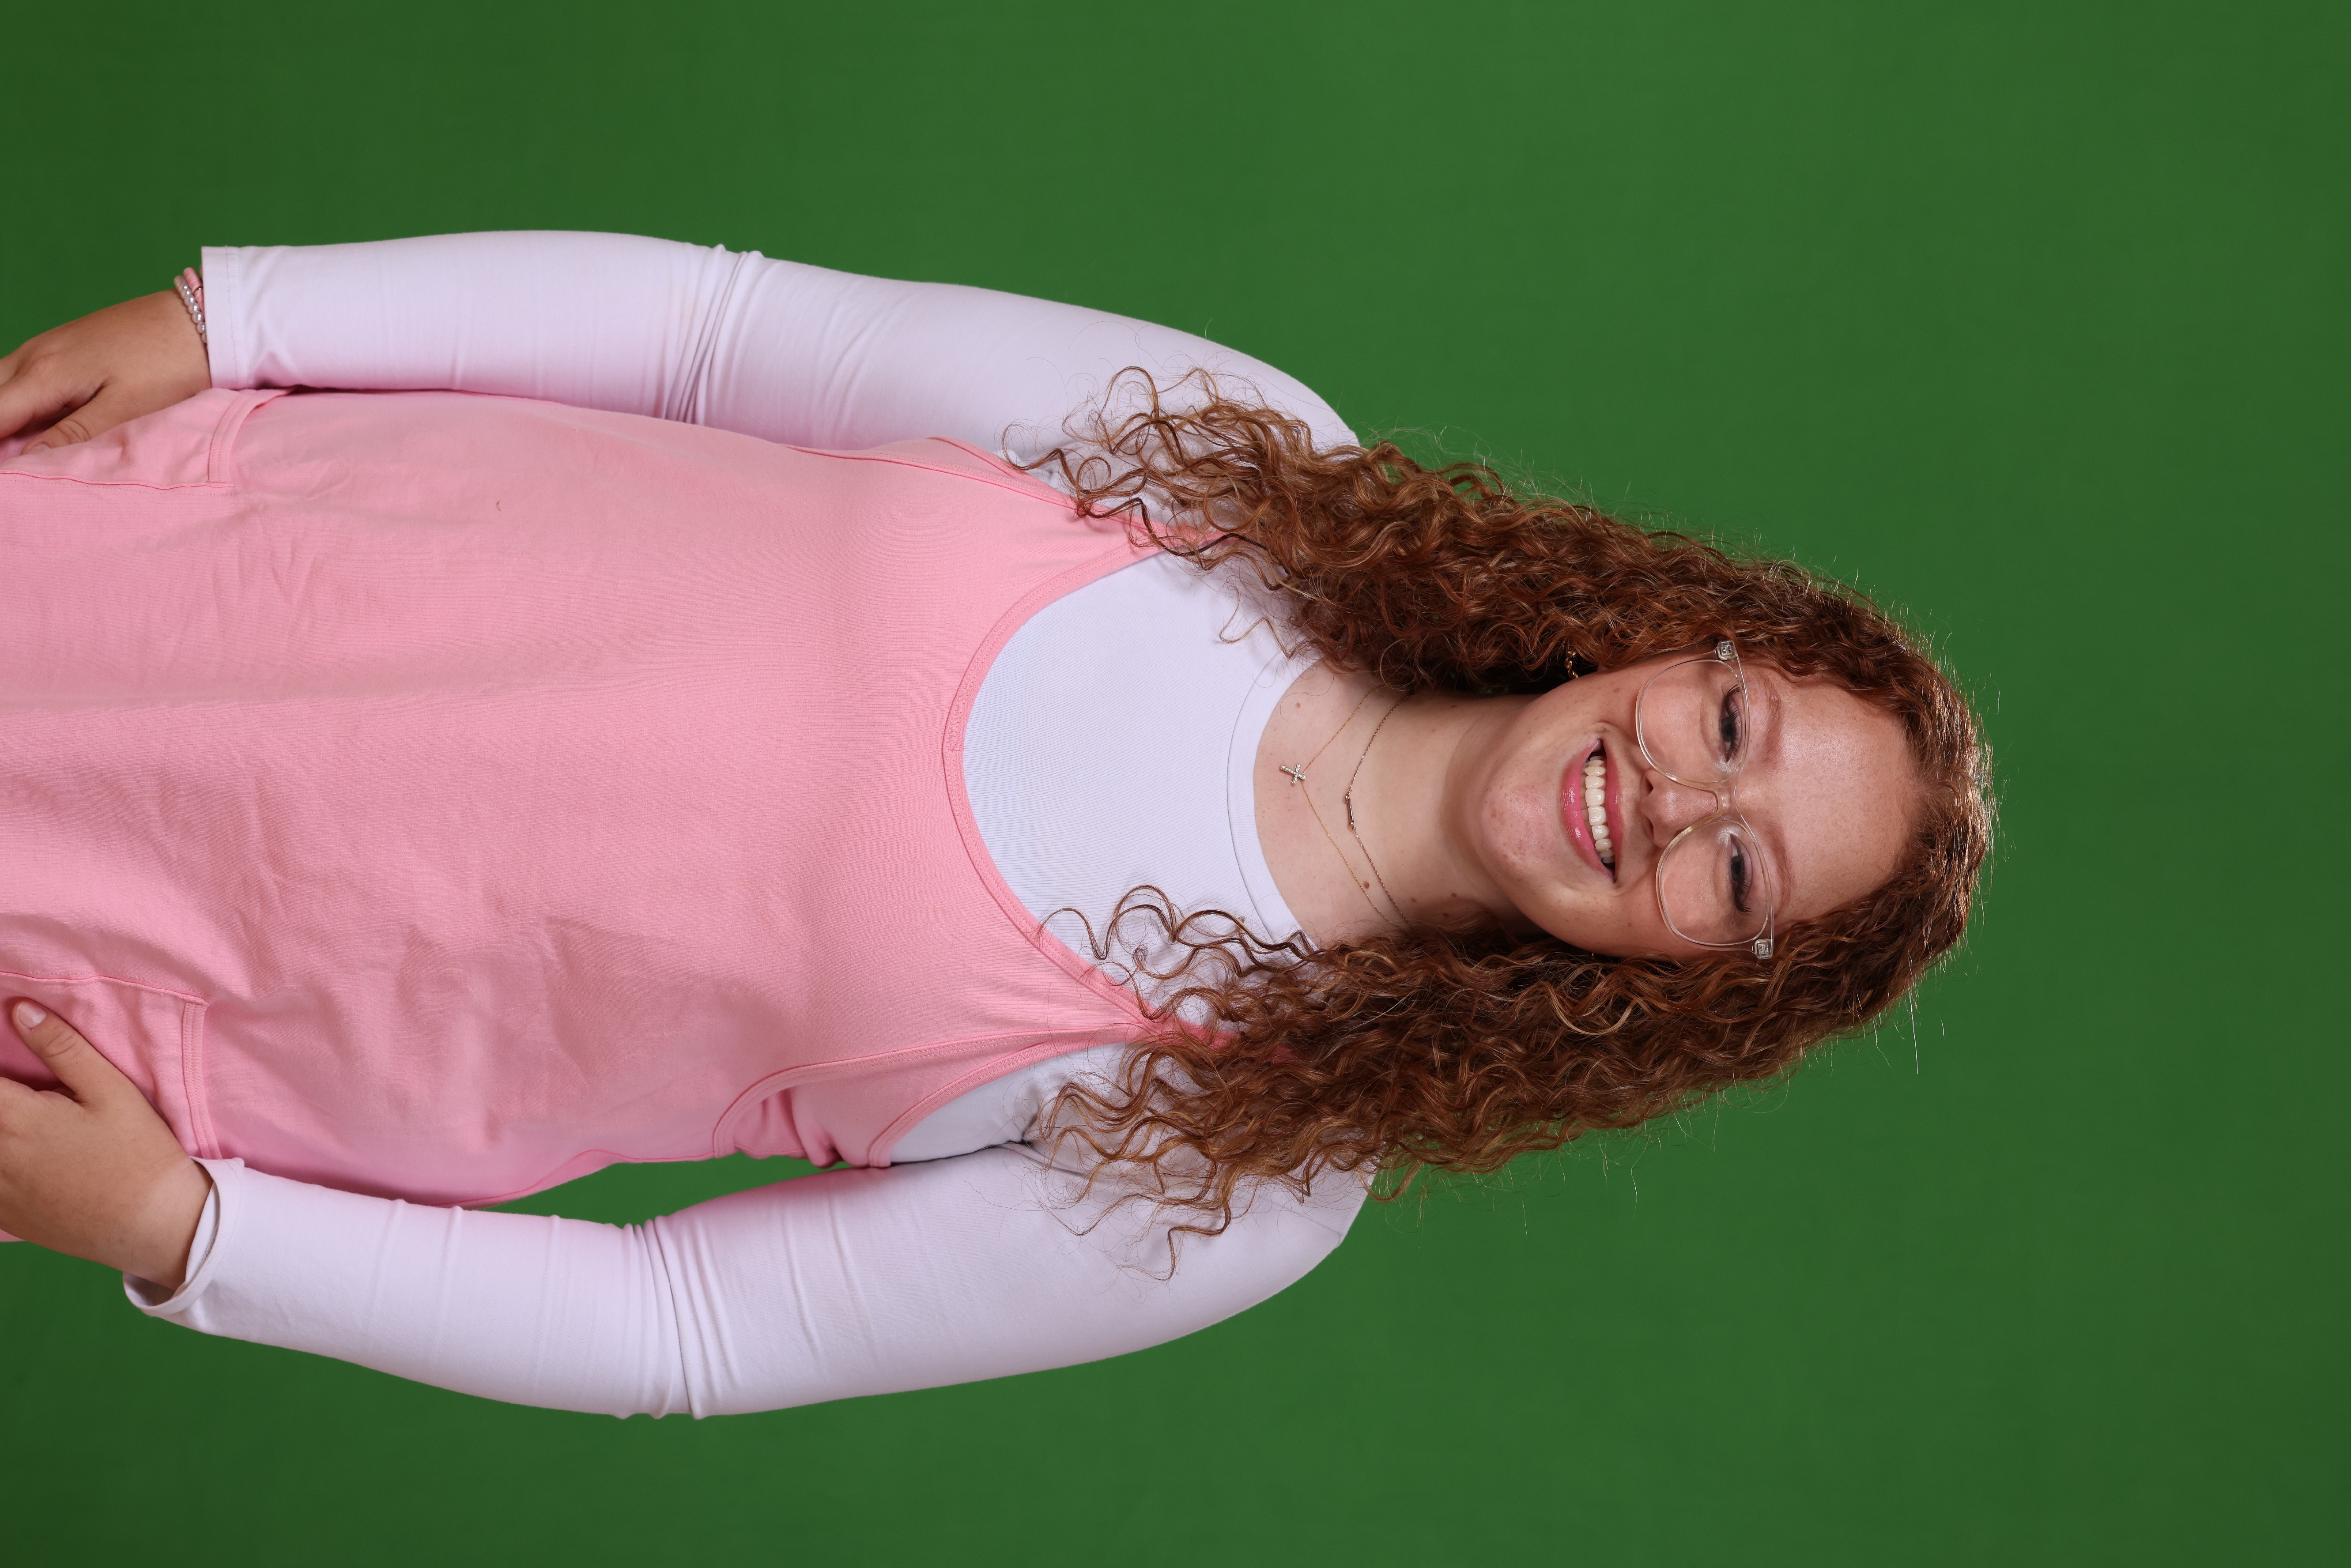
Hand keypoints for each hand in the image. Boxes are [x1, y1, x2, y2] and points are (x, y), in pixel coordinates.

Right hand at [0, 291, 211, 452]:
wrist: (198, 320)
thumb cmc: (168, 365)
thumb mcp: (126, 408)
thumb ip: (74, 433)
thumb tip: (28, 458)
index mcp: (45, 374)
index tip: (7, 471)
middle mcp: (33, 355)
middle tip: (13, 464)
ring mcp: (44, 347)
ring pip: (0, 385)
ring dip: (6, 417)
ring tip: (20, 451)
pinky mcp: (60, 347)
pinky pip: (20, 376)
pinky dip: (18, 401)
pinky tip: (37, 426)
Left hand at [0, 999, 210, 1287]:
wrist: (152, 1225)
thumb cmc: (138, 1152)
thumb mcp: (111, 1090)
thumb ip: (61, 1048)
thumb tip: (19, 1010)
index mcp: (14, 1118)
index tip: (7, 1065)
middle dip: (1, 1099)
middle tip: (18, 1095)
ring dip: (1, 1131)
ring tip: (24, 1123)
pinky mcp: (2, 1215)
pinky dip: (1, 1163)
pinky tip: (22, 1155)